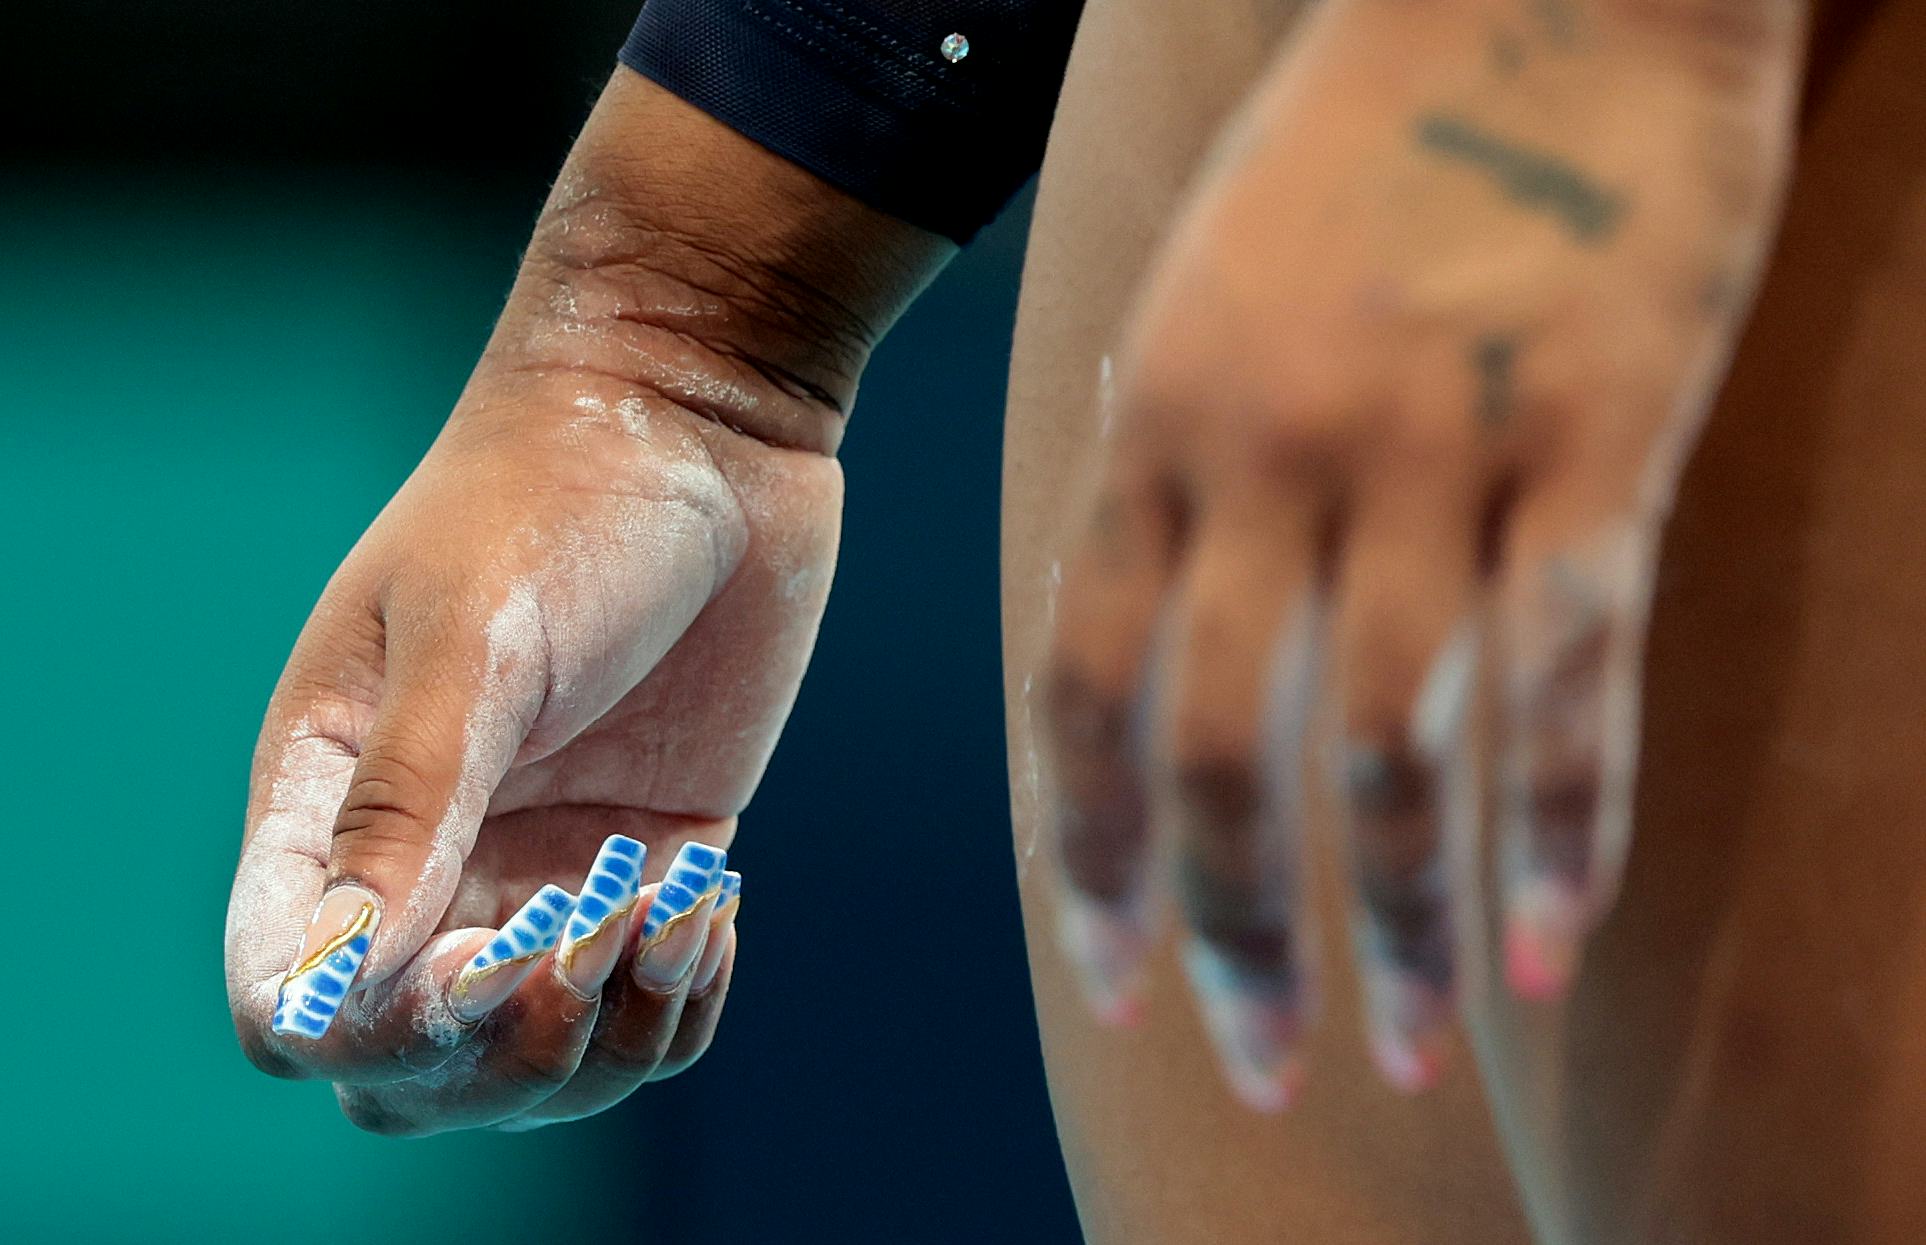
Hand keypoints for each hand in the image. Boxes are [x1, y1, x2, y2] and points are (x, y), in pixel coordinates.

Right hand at [224, 72, 947, 1132]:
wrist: (699, 419)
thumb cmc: (557, 491)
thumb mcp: (473, 637)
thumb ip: (409, 805)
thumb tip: (333, 989)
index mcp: (329, 798)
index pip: (292, 996)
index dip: (368, 1028)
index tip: (476, 959)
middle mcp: (428, 855)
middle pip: (418, 1068)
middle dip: (505, 1053)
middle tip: (593, 935)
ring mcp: (542, 866)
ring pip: (540, 1060)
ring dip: (609, 1036)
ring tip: (680, 912)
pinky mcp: (646, 857)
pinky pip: (646, 1001)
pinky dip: (681, 997)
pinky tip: (716, 905)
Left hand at [1042, 0, 1804, 1104]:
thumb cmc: (1354, 150)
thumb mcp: (1202, 298)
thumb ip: (1169, 465)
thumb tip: (1153, 627)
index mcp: (1155, 429)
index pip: (1080, 695)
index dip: (1088, 862)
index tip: (1111, 984)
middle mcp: (1268, 455)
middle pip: (1214, 757)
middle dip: (1229, 937)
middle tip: (1262, 1068)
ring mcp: (1432, 446)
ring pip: (1391, 748)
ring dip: (1391, 926)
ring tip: (1403, 1044)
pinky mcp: (1596, 433)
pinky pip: (1570, 675)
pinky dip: (1559, 831)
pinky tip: (1545, 948)